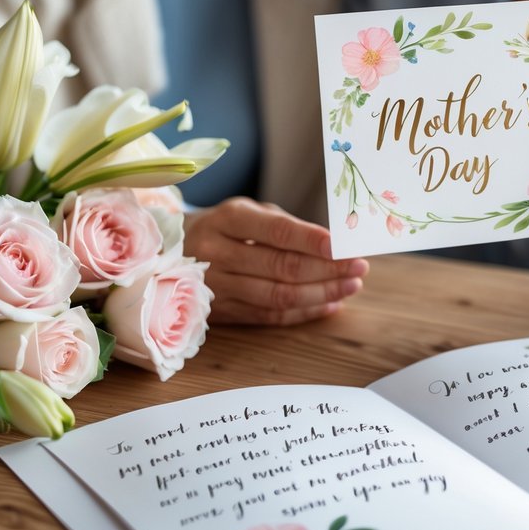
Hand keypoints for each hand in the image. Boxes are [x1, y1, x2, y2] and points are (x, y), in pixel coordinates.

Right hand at [183, 198, 368, 324]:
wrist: (170, 252)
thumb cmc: (223, 228)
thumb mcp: (247, 213)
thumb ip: (285, 226)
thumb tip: (333, 245)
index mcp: (227, 219)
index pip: (277, 232)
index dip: (313, 241)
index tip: (344, 247)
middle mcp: (217, 253)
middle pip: (281, 268)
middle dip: (327, 270)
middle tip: (359, 269)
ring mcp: (216, 287)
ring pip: (278, 296)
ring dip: (320, 294)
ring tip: (349, 287)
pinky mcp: (221, 312)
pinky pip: (269, 316)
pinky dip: (303, 312)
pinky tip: (328, 304)